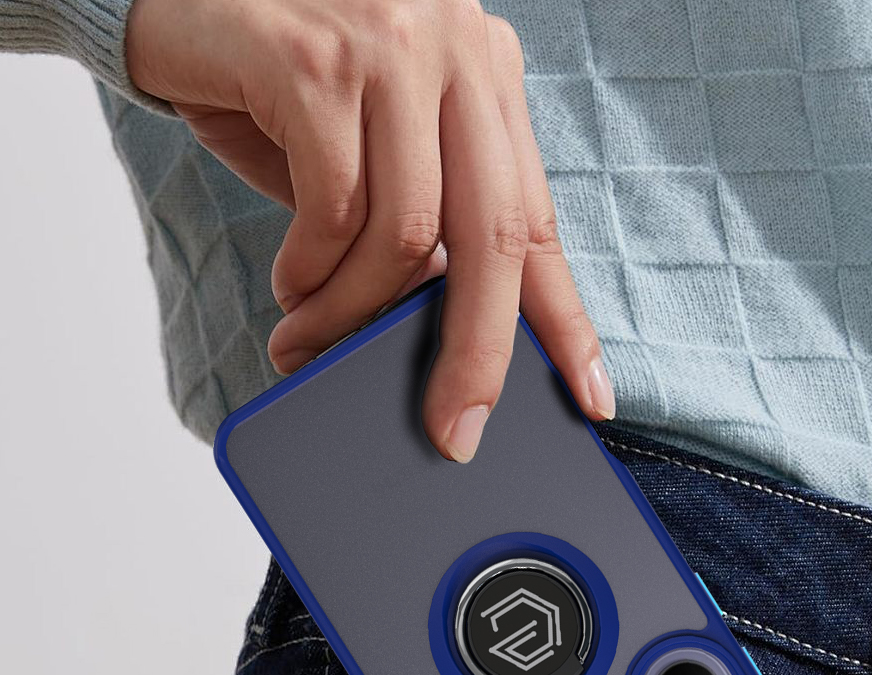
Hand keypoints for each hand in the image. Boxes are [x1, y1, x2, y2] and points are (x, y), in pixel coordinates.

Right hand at [126, 0, 614, 459]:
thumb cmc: (280, 87)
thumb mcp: (373, 151)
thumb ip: (419, 222)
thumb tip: (450, 338)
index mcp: (483, 75)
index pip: (539, 220)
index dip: (567, 320)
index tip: (591, 395)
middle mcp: (453, 50)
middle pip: (494, 236)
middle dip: (475, 354)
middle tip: (453, 429)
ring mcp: (389, 48)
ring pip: (404, 235)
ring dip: (354, 313)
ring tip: (311, 335)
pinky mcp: (314, 62)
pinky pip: (333, 211)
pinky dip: (309, 271)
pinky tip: (290, 282)